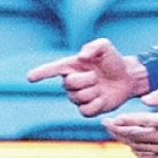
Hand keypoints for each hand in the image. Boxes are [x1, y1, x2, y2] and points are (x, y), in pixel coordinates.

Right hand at [26, 38, 148, 116]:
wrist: (127, 78)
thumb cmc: (113, 61)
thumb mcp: (105, 47)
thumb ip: (93, 47)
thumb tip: (81, 57)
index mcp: (71, 66)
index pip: (51, 70)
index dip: (41, 73)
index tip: (30, 78)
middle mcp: (71, 82)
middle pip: (68, 85)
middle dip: (85, 80)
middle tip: (97, 76)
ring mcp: (78, 97)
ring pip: (77, 98)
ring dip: (93, 91)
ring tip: (101, 86)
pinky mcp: (87, 109)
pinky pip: (85, 111)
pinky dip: (95, 105)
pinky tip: (102, 99)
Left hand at [103, 89, 157, 157]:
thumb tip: (143, 100)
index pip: (144, 122)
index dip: (126, 121)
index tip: (113, 118)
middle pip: (138, 136)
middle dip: (119, 131)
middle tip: (106, 124)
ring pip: (140, 148)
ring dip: (125, 141)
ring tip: (114, 132)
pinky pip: (148, 157)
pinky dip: (136, 151)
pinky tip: (130, 143)